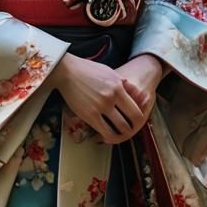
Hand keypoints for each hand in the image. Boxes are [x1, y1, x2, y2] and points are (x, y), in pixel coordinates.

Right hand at [47, 53, 163, 144]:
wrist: (67, 71)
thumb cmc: (87, 70)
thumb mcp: (109, 72)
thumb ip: (121, 82)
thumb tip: (131, 90)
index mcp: (119, 87)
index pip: (136, 109)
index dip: (139, 119)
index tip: (136, 122)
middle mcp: (112, 98)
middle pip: (130, 121)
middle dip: (132, 129)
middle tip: (130, 131)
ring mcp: (100, 107)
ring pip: (119, 128)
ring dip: (122, 135)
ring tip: (120, 135)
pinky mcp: (89, 115)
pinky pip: (104, 131)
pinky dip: (108, 137)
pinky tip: (106, 137)